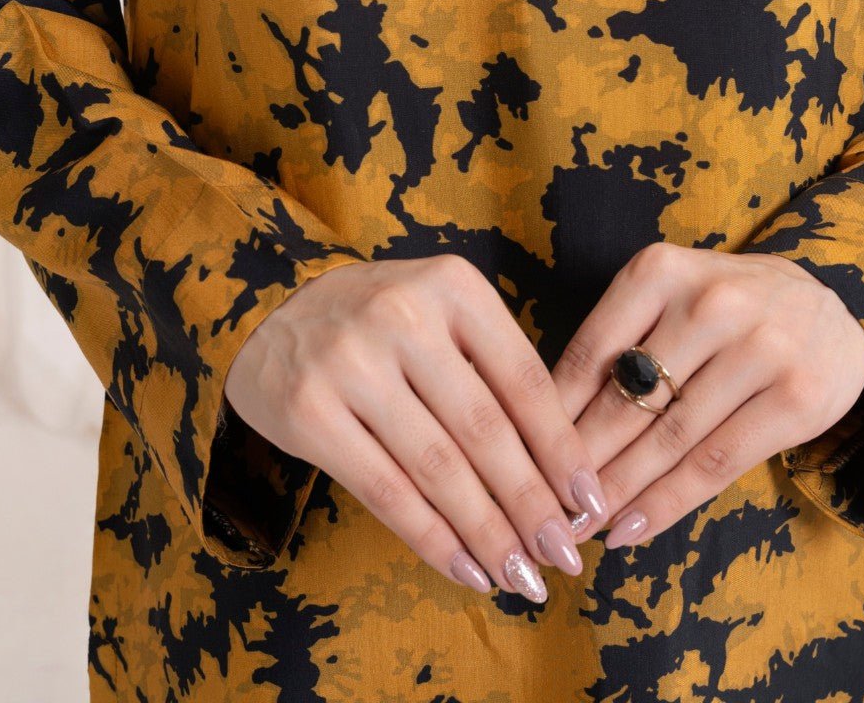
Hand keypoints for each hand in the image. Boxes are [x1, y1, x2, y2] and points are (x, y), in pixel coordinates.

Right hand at [223, 255, 609, 600]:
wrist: (272, 311)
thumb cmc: (382, 322)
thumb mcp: (442, 314)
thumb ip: (493, 371)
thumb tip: (562, 473)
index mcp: (452, 286)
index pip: (523, 379)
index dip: (562, 448)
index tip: (591, 500)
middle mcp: (403, 316)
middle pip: (484, 429)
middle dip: (532, 503)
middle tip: (564, 555)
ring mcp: (352, 363)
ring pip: (437, 469)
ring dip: (487, 533)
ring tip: (522, 577)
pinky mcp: (309, 411)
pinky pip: (385, 491)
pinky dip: (432, 540)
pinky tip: (466, 571)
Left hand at [549, 242, 863, 548]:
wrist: (829, 309)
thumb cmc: (726, 309)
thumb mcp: (668, 299)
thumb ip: (616, 344)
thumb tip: (547, 425)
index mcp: (662, 270)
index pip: (592, 353)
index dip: (553, 416)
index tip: (524, 461)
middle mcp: (711, 303)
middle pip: (626, 402)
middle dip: (580, 464)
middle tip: (544, 510)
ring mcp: (760, 348)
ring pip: (668, 440)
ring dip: (618, 493)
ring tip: (581, 528)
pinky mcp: (797, 397)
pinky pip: (716, 464)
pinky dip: (668, 504)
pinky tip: (632, 530)